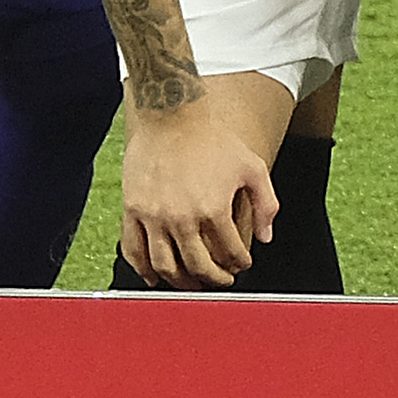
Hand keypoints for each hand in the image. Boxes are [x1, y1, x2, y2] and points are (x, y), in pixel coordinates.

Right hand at [121, 102, 279, 287]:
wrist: (171, 115)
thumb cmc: (213, 139)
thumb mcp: (252, 167)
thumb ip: (265, 204)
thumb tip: (266, 236)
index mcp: (213, 208)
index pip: (229, 252)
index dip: (239, 264)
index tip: (241, 266)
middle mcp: (182, 217)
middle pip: (198, 266)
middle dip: (213, 279)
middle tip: (220, 281)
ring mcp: (153, 216)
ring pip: (165, 265)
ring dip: (180, 282)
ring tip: (191, 282)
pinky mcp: (132, 210)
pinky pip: (133, 249)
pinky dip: (142, 269)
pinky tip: (153, 276)